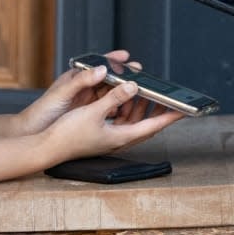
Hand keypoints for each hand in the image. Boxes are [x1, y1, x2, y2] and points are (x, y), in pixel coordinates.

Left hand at [18, 49, 132, 135]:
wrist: (33, 133)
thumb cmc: (42, 111)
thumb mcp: (62, 93)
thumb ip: (81, 80)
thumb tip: (102, 69)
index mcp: (75, 78)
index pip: (97, 65)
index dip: (112, 60)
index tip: (126, 57)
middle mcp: (83, 89)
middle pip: (107, 80)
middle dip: (123, 77)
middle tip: (138, 75)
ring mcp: (86, 102)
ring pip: (109, 94)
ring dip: (122, 93)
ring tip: (136, 92)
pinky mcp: (87, 115)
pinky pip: (106, 109)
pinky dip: (116, 108)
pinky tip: (124, 110)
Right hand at [44, 82, 183, 160]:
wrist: (48, 147)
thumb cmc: (68, 135)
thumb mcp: (93, 112)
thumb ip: (114, 98)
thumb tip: (133, 86)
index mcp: (121, 136)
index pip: (154, 126)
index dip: (171, 117)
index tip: (186, 110)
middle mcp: (119, 139)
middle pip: (147, 124)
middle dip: (159, 110)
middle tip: (171, 98)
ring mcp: (110, 137)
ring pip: (134, 121)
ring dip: (141, 107)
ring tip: (150, 92)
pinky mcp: (102, 133)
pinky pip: (121, 119)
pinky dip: (126, 107)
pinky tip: (124, 96)